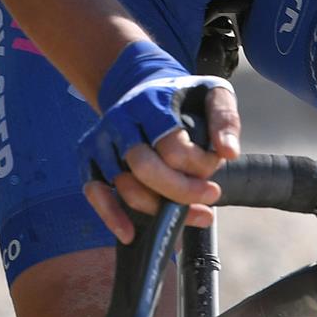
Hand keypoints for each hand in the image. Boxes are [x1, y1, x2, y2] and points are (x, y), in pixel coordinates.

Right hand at [78, 40, 243, 242]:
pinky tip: (129, 232)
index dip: (199, 166)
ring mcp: (102, 138)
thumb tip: (228, 152)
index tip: (216, 165)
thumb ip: (224, 119)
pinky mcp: (89, 154)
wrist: (143, 83)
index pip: (172, 147)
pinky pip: (93, 190)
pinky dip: (110, 215)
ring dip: (155, 207)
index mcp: (151, 103)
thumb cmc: (182, 98)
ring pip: (123, 184)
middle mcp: (121, 119)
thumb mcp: (212, 94)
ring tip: (183, 211)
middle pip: (144, 168)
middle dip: (180, 191)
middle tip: (209, 196)